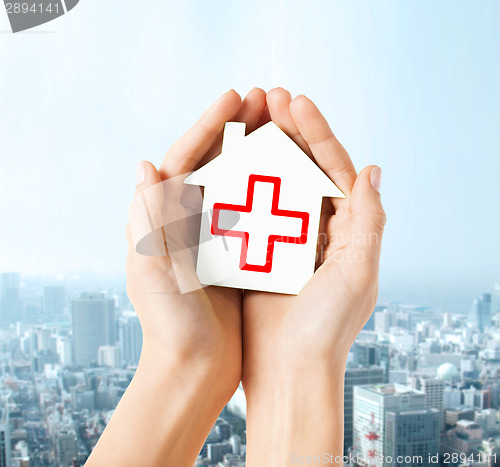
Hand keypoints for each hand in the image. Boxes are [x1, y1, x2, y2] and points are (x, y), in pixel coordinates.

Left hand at [87, 88, 267, 466]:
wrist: (194, 368)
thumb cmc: (170, 326)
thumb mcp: (154, 273)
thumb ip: (148, 223)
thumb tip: (144, 165)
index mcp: (161, 218)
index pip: (184, 157)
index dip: (209, 124)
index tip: (237, 96)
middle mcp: (186, 220)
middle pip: (214, 161)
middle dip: (237, 128)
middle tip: (267, 100)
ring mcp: (213, 234)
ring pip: (238, 181)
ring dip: (258, 152)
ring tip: (284, 126)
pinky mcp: (235, 252)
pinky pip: (255, 210)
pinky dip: (272, 189)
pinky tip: (295, 175)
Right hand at [241, 88, 385, 463]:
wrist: (288, 372)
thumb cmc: (326, 330)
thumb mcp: (358, 274)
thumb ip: (370, 222)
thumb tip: (374, 169)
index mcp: (347, 230)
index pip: (334, 168)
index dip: (317, 132)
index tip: (295, 101)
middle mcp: (319, 230)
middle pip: (304, 169)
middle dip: (288, 131)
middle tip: (267, 97)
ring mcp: (287, 239)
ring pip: (274, 184)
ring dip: (262, 150)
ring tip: (247, 119)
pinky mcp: (259, 253)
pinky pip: (249, 210)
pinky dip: (240, 185)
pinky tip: (227, 162)